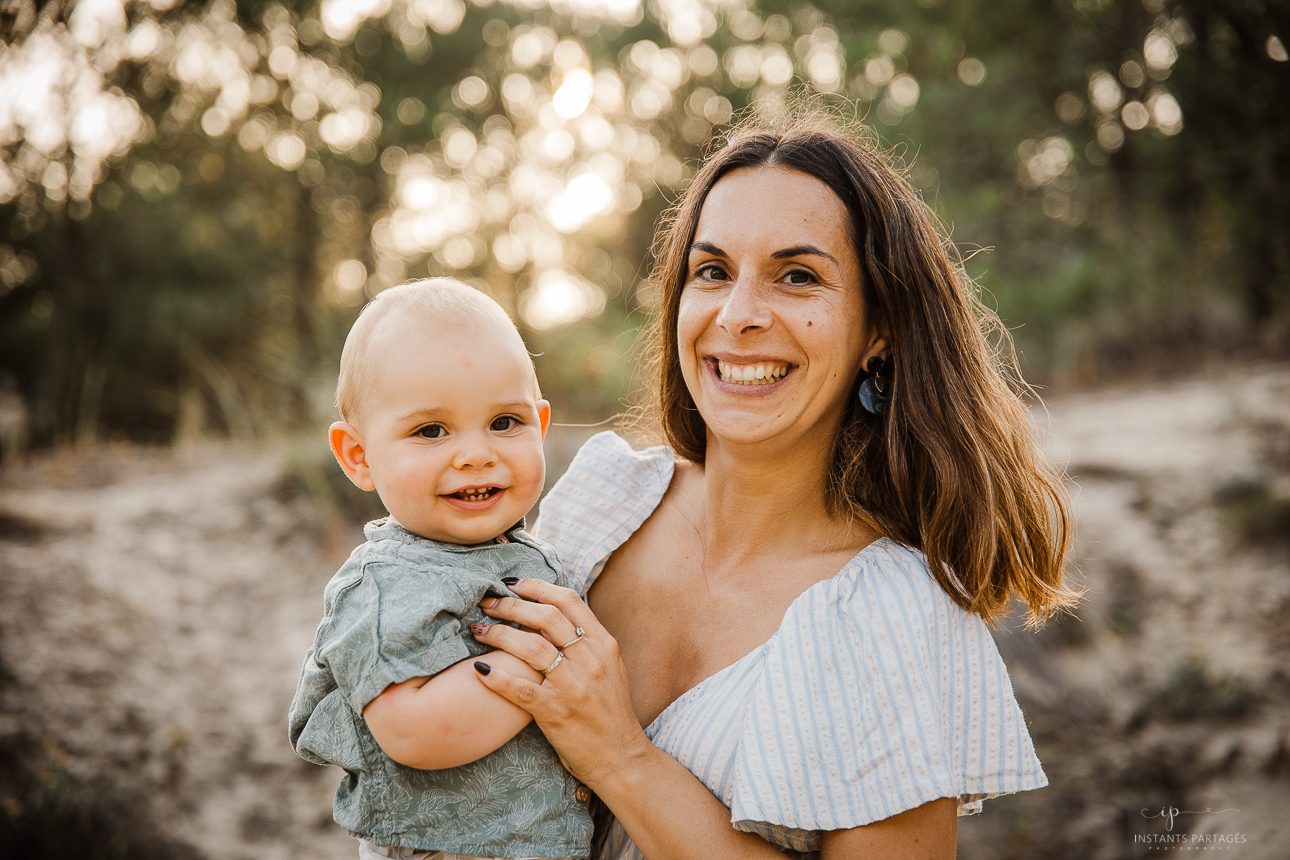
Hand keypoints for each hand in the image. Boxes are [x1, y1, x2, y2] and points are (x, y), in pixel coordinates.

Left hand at [470, 578, 651, 787]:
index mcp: (603, 645)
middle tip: (488, 602)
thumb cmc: (611, 713)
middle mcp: (589, 660)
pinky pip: (521, 689)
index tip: (512, 584)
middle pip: (545, 617)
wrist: (621, 758)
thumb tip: (558, 612)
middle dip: (510, 605)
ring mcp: (573, 686)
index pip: (568, 601)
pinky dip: (497, 677)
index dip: (537, 587)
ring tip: (478, 630)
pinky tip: (478, 670)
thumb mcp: (610, 668)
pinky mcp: (556, 713)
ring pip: (530, 647)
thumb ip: (588, 641)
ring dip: (498, 633)